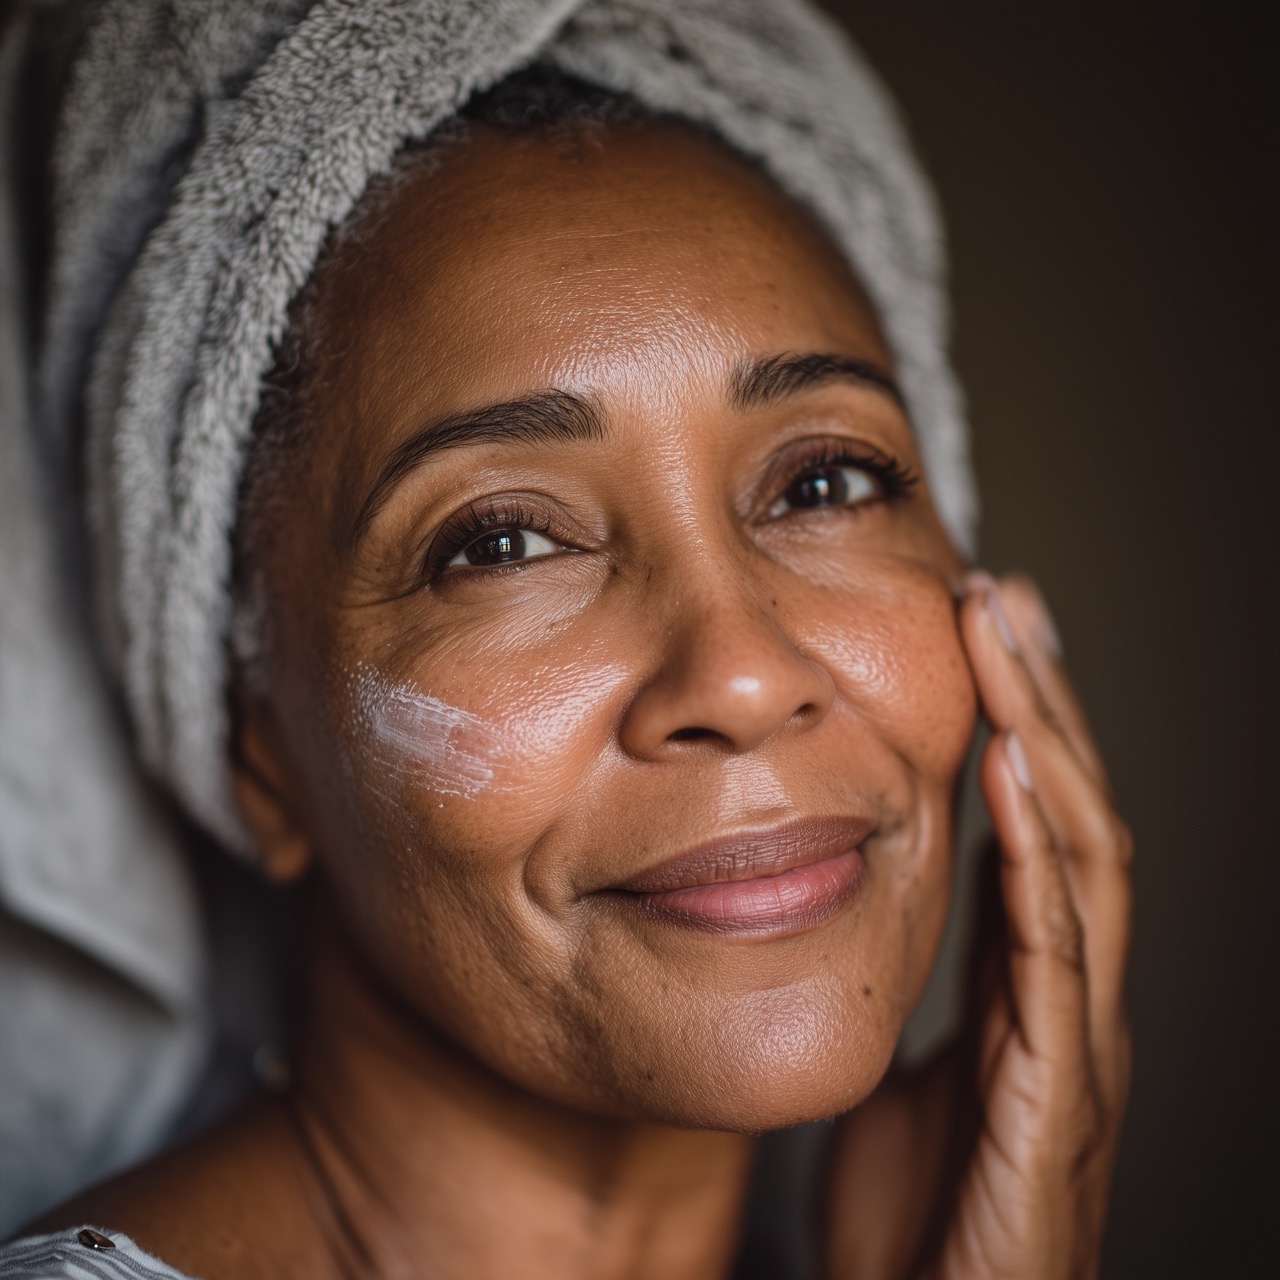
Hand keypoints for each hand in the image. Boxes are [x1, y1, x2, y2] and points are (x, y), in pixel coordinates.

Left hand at [825, 574, 1131, 1279]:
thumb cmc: (915, 1211)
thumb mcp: (905, 1065)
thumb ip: (906, 980)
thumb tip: (859, 893)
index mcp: (1027, 982)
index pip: (1034, 825)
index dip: (1017, 720)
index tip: (981, 624)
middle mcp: (1065, 996)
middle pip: (1068, 815)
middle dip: (1039, 698)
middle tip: (1003, 595)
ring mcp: (1070, 1042)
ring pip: (1079, 858)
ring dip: (1044, 738)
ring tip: (1007, 639)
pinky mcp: (1054, 1097)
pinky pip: (1053, 952)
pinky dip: (1038, 851)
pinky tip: (1008, 769)